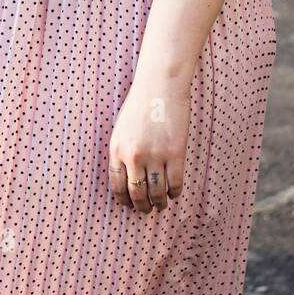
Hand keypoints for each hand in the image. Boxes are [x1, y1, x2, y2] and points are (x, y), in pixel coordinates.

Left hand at [108, 76, 190, 213]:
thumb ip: (123, 151)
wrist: (161, 84)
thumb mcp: (122, 128)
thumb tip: (128, 177)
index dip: (124, 200)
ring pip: (156, 193)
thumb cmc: (141, 103)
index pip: (117, 186)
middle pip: (137, 193)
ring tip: (161, 205)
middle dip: (141, 206)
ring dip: (159, 203)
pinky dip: (175, 193)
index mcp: (117, 149)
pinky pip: (175, 183)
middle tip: (146, 210)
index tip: (129, 205)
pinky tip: (174, 193)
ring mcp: (155, 156)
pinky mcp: (175, 154)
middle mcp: (134, 156)